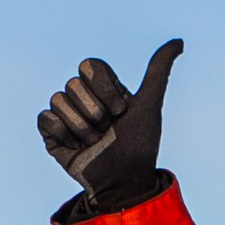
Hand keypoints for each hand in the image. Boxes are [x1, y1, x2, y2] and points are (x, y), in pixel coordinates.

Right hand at [38, 39, 182, 208]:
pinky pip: (45, 117)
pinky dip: (63, 134)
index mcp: (103, 87)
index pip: (90, 66)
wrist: (123, 183)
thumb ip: (159, 71)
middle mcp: (83, 97)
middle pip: (74, 84)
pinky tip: (76, 148)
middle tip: (108, 131)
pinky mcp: (51, 132)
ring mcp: (66, 114)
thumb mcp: (150, 105)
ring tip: (94, 142)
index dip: (105, 89)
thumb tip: (179, 42)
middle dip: (95, 112)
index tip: (121, 111)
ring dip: (82, 127)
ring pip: (58, 99)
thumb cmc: (139, 146)